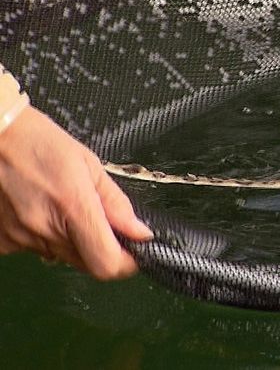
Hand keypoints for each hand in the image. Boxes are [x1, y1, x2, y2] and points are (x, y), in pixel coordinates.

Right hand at [0, 106, 152, 279]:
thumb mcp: (88, 164)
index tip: (133, 252)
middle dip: (101, 249)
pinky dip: (44, 236)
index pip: (106, 263)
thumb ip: (115, 203)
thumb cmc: (37, 143)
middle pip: (86, 263)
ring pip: (61, 256)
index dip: (125, 263)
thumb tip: (139, 232)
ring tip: (60, 206)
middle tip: (99, 222)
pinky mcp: (2, 241)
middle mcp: (45, 229)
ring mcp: (20, 238)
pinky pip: (34, 249)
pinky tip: (38, 210)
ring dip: (71, 240)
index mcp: (73, 206)